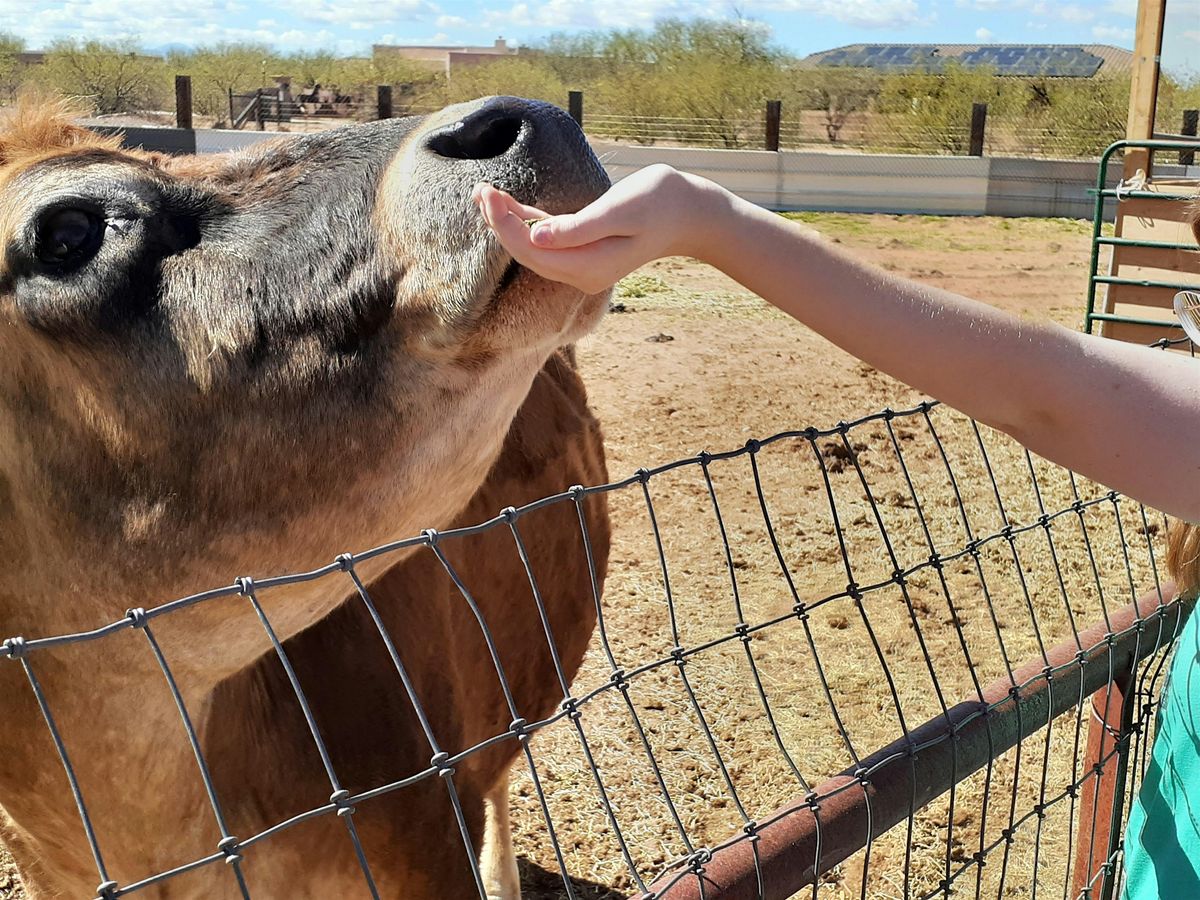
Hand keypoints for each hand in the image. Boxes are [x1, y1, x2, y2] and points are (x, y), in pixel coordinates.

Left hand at [472, 164, 719, 294]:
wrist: (691, 213)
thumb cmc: (661, 202)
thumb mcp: (621, 209)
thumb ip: (579, 227)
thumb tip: (537, 237)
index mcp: (588, 266)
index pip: (531, 251)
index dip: (504, 225)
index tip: (488, 193)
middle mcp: (580, 273)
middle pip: (526, 253)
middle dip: (499, 223)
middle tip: (478, 189)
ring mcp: (581, 265)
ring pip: (533, 247)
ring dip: (507, 222)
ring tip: (482, 192)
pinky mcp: (583, 251)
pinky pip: (547, 240)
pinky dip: (525, 221)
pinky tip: (505, 203)